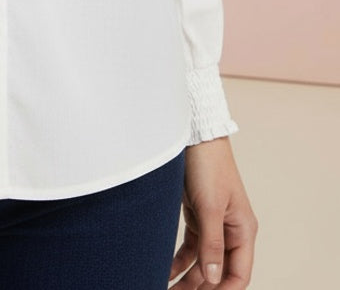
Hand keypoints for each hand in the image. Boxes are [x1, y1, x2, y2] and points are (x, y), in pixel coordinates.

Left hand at [169, 137, 257, 287]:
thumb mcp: (209, 206)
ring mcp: (214, 224)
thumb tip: (213, 279)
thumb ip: (212, 244)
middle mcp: (231, 230)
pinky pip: (191, 247)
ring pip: (203, 262)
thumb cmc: (208, 165)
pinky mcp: (198, 215)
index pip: (238, 274)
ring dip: (187, 278)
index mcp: (243, 230)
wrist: (194, 134)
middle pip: (218, 272)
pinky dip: (179, 261)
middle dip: (200, 288)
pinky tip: (166, 272)